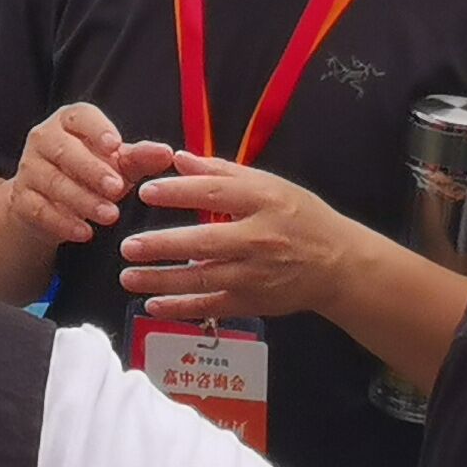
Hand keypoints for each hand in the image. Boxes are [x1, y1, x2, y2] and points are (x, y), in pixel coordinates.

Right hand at [6, 102, 142, 253]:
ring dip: (83, 200)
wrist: (47, 201)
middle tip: (118, 188)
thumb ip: (140, 157)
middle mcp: (44, 139)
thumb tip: (167, 153)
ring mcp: (29, 169)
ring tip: (110, 216)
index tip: (115, 145)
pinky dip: (62, 223)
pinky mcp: (21, 199)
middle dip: (92, 170)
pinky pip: (39, 210)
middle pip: (64, 151)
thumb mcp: (117, 162)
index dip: (97, 129)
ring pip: (53, 182)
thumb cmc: (90, 172)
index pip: (81, 117)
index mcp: (69, 121)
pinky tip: (84, 233)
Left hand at [117, 153, 363, 327]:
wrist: (338, 265)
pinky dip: (180, 308)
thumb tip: (179, 158)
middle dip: (162, 245)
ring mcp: (255, 275)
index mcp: (264, 202)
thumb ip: (223, 172)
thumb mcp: (270, 185)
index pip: (216, 193)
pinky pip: (211, 307)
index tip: (146, 191)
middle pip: (204, 242)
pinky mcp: (252, 302)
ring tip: (128, 276)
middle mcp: (260, 239)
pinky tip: (152, 305)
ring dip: (161, 280)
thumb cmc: (301, 218)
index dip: (179, 192)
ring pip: (202, 279)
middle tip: (128, 245)